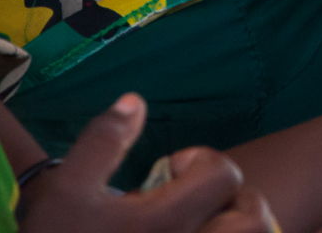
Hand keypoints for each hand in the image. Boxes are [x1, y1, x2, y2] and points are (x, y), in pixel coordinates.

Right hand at [17, 94, 279, 231]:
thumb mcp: (66, 190)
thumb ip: (103, 141)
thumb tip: (135, 101)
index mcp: (166, 222)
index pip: (224, 175)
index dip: (202, 160)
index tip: (169, 170)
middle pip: (254, 220)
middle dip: (236, 201)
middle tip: (196, 202)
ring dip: (235, 229)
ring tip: (199, 225)